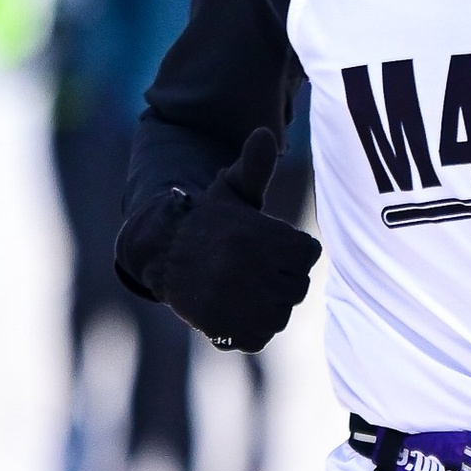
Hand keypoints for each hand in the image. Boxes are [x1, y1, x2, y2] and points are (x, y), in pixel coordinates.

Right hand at [118, 127, 320, 348]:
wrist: (162, 252)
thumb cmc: (209, 220)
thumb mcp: (231, 190)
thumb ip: (254, 168)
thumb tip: (266, 133)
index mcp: (256, 235)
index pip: (308, 253)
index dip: (293, 249)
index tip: (271, 244)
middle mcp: (247, 271)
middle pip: (298, 286)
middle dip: (282, 277)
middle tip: (256, 268)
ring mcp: (236, 305)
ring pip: (281, 314)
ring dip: (269, 305)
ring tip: (245, 288)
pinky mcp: (225, 331)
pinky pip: (259, 337)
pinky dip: (251, 329)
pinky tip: (235, 308)